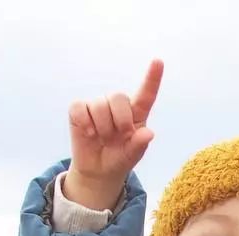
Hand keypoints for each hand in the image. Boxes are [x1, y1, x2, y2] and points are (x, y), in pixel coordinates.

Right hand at [65, 59, 163, 210]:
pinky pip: (80, 108)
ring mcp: (98, 105)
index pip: (146, 95)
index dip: (152, 78)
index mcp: (136, 115)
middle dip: (120, 120)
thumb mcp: (132, 156)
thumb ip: (139, 145)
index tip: (158, 61)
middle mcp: (117, 106)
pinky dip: (85, 124)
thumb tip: (148, 133)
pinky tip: (89, 134)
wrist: (98, 170)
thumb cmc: (119, 158)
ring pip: (99, 105)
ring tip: (103, 139)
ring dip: (103, 128)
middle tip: (120, 135)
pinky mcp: (79, 109)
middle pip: (118, 97)